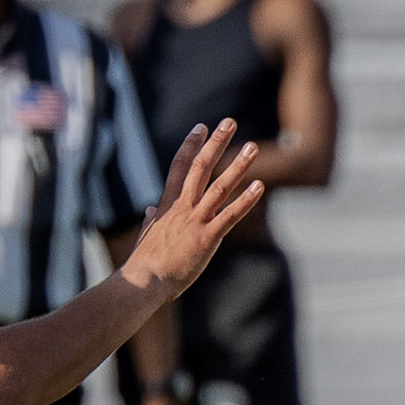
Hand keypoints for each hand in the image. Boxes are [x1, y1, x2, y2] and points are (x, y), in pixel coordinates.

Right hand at [125, 120, 264, 298]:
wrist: (145, 281)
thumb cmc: (144, 264)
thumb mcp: (147, 236)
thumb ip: (151, 220)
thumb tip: (150, 211)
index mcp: (168, 206)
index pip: (179, 167)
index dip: (191, 145)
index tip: (201, 127)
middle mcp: (183, 208)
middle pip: (200, 167)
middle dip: (216, 143)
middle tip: (229, 122)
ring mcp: (196, 221)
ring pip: (220, 186)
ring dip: (237, 165)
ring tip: (252, 147)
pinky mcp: (207, 238)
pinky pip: (231, 215)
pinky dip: (247, 200)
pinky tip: (260, 185)